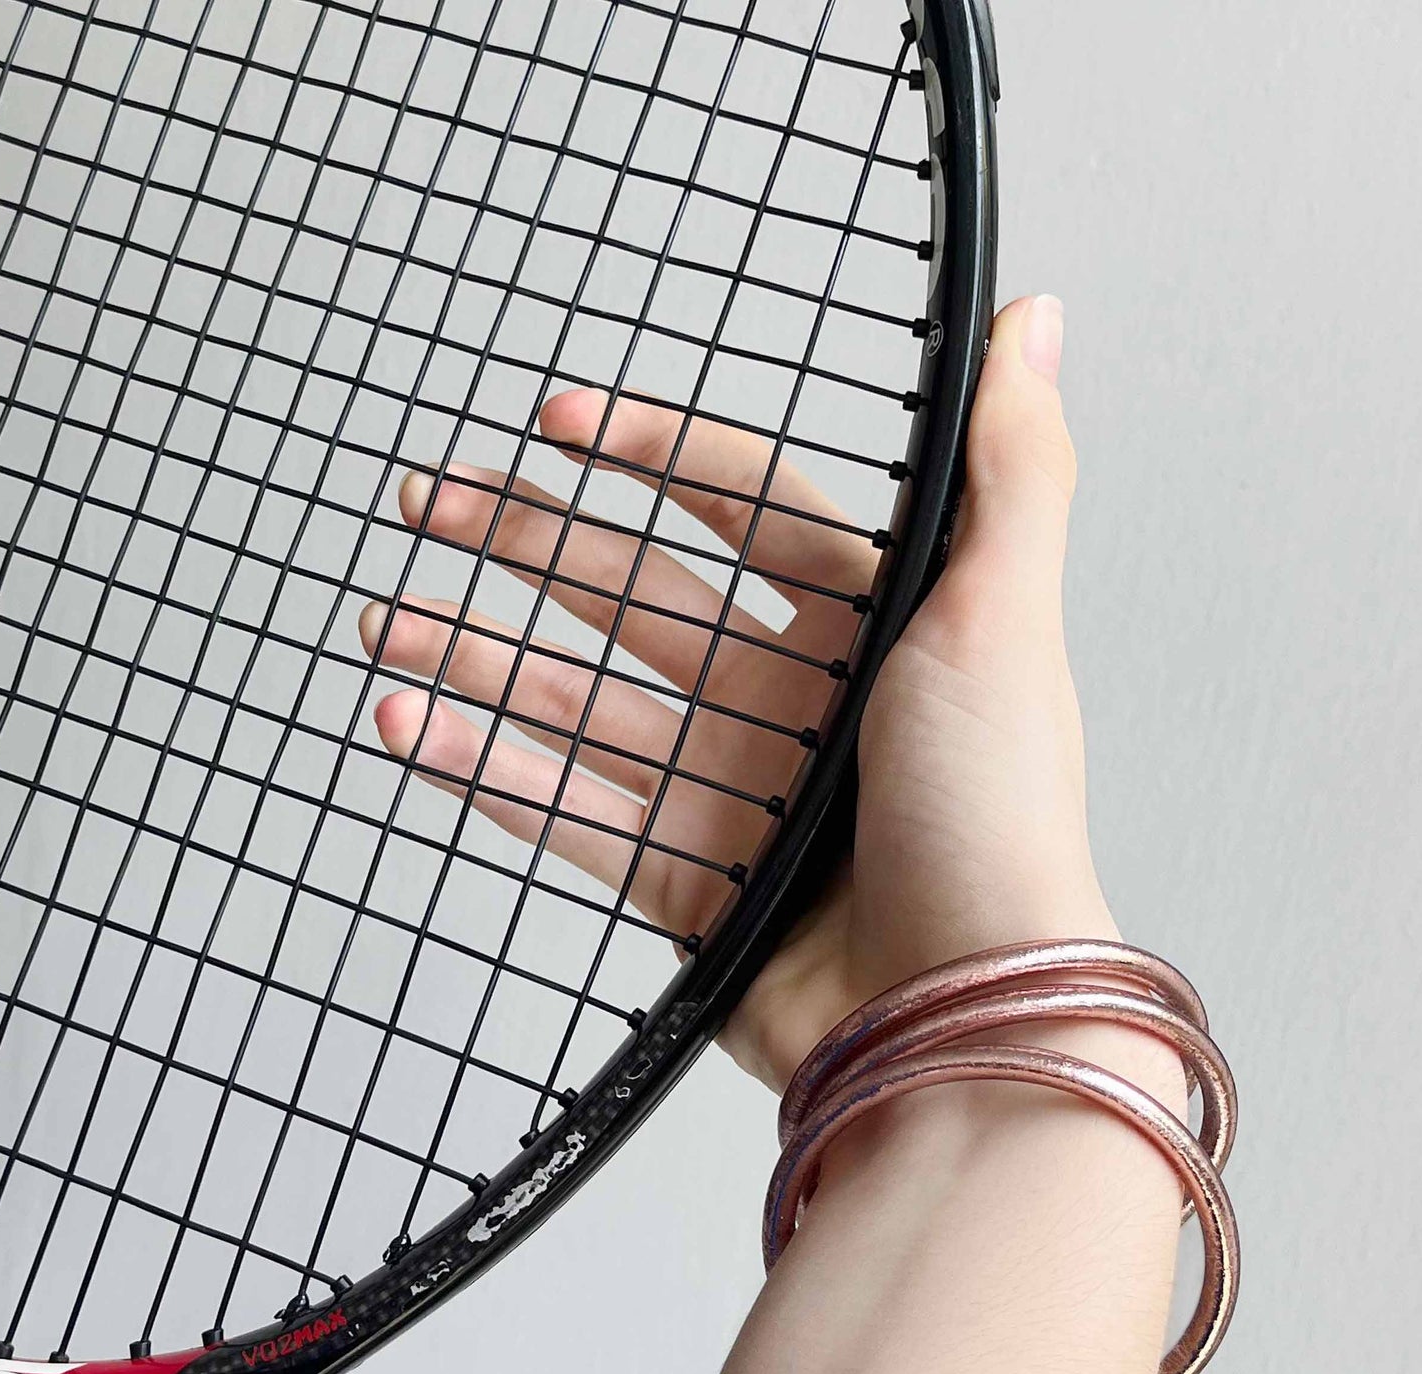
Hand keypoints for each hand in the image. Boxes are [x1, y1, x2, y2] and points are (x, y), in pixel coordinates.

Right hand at [365, 295, 1114, 1093]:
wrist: (967, 1007)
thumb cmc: (1000, 814)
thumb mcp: (1002, 614)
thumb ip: (1010, 464)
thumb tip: (1034, 319)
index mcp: (869, 627)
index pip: (743, 506)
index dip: (651, 454)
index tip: (560, 421)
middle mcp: (796, 703)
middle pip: (633, 598)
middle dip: (525, 545)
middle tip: (431, 505)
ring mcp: (735, 797)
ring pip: (580, 708)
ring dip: (477, 661)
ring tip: (387, 624)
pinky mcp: (692, 891)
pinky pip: (570, 816)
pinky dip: (490, 774)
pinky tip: (415, 727)